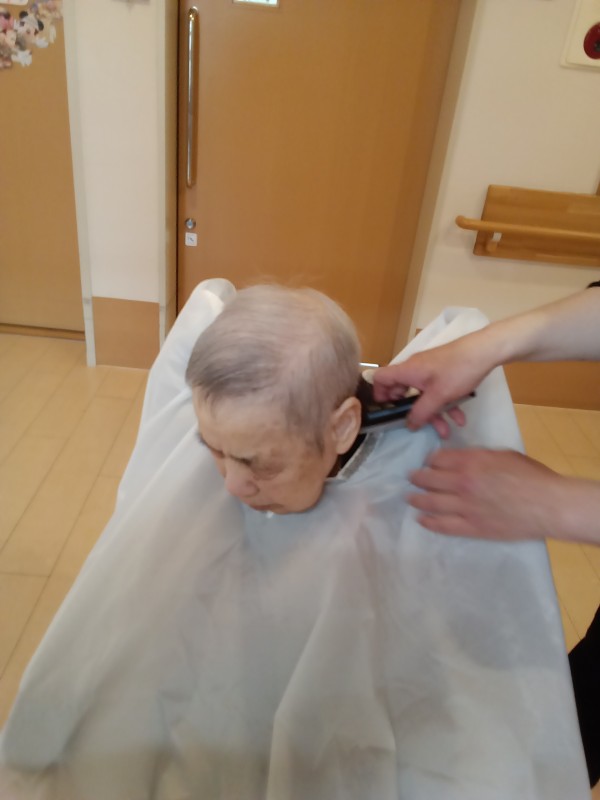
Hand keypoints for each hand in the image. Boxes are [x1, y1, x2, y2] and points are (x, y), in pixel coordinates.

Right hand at [373, 335, 493, 437]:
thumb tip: (409, 425)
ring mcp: (429, 370)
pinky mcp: (443, 372)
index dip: (379, 394)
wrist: (485, 351)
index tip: (388, 410)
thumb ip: (421, 412)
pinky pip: (437, 391)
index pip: (380, 378)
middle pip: (402, 391)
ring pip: (424, 395)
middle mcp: (414, 369)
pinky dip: (445, 405)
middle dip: (411, 411)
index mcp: (407, 371)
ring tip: (445, 431)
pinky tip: (459, 419)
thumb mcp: (439, 396)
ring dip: (433, 413)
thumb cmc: (457, 371)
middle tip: (416, 425)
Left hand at [408, 448, 561, 539]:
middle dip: (417, 477)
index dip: (430, 460)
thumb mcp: (503, 455)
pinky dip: (428, 522)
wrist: (547, 504)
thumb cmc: (531, 476)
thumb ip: (478, 456)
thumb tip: (463, 459)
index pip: (437, 459)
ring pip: (430, 502)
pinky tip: (421, 520)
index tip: (428, 462)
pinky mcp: (470, 527)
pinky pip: (442, 525)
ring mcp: (464, 507)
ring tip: (409, 498)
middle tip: (411, 478)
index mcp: (470, 462)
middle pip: (428, 479)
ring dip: (416, 499)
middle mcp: (461, 483)